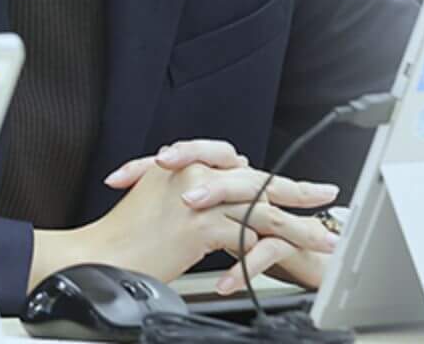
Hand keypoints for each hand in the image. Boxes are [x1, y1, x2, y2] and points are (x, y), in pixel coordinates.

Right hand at [30, 141, 341, 287]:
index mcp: (182, 167)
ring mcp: (197, 197)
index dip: (267, 177)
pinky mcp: (200, 223)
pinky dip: (274, 247)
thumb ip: (185, 198)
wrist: (96, 256)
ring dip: (300, 223)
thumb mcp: (155, 205)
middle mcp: (193, 174)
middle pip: (256, 179)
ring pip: (261, 207)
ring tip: (327, 235)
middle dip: (296, 189)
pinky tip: (289, 256)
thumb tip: (214, 209)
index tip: (289, 186)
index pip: (235, 166)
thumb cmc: (120, 242)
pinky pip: (249, 232)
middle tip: (325, 193)